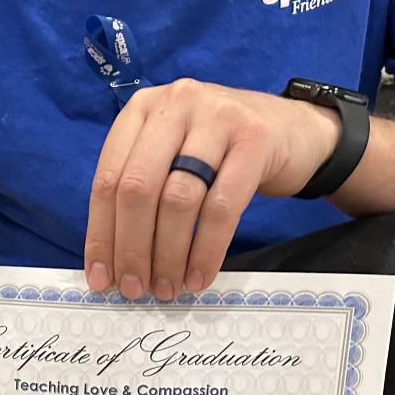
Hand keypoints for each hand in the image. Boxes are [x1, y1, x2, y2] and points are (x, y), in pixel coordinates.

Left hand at [83, 79, 340, 299]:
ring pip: (177, 200)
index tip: (100, 280)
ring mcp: (217, 117)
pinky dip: (205, 251)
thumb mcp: (170, 160)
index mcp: (141, 110)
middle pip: (137, 189)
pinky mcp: (255, 138)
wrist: (294, 132)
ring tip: (167, 288)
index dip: (101, 236)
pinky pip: (221, 208)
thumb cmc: (219, 155)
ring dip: (168, 255)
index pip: (108, 180)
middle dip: (132, 249)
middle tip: (135, 289)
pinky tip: (198, 277)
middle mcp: (175, 105)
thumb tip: (110, 266)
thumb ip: (139, 198)